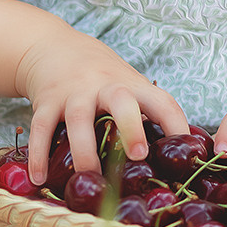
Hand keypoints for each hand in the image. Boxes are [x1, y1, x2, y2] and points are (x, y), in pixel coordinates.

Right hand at [15, 34, 187, 184]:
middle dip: (131, 127)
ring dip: (84, 151)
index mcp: (131, 86)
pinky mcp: (47, 101)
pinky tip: (39, 178)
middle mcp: (104, 86)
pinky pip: (42, 128)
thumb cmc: (102, 79)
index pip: (161, 101)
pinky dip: (39, 153)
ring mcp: (74, 92)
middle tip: (139, 155)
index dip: (177, 123)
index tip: (188, 150)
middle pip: (121, 101)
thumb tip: (177, 157)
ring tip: (88, 179)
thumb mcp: (128, 86)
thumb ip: (147, 114)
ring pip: (79, 120)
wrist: (54, 48)